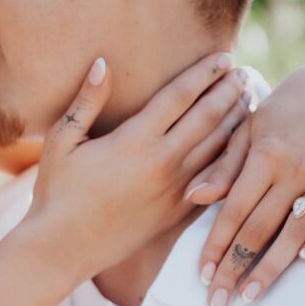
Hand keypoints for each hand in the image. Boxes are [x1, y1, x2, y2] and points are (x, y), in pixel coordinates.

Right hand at [22, 51, 252, 286]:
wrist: (62, 248)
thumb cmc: (56, 192)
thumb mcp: (61, 141)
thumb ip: (86, 102)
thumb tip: (103, 63)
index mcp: (134, 140)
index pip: (180, 97)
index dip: (204, 74)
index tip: (222, 57)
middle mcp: (162, 163)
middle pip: (208, 118)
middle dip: (228, 92)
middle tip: (243, 72)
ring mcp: (174, 189)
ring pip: (218, 148)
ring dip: (236, 121)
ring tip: (248, 100)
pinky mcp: (177, 212)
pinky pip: (216, 180)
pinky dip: (232, 158)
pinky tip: (240, 146)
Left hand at [185, 65, 304, 305]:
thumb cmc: (274, 116)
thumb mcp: (243, 132)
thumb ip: (221, 167)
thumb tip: (193, 197)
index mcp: (265, 156)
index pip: (235, 210)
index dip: (217, 245)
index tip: (202, 276)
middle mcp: (297, 168)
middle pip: (262, 227)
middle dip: (238, 267)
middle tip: (219, 301)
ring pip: (298, 229)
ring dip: (274, 266)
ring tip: (251, 295)